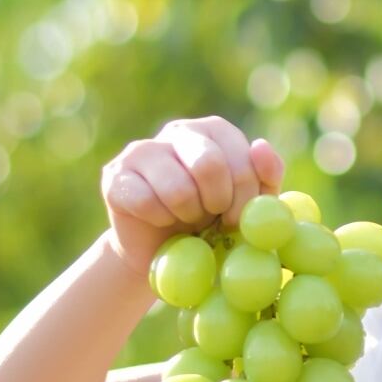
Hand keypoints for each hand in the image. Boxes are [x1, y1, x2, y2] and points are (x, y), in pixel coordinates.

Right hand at [100, 116, 286, 268]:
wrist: (163, 251)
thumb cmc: (213, 222)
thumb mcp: (250, 203)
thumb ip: (266, 176)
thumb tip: (260, 146)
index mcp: (215, 130)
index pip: (240, 156)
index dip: (245, 196)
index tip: (238, 219)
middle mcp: (179, 130)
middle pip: (209, 165)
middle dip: (217, 203)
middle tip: (212, 218)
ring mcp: (143, 149)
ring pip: (177, 188)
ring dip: (187, 215)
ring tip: (184, 217)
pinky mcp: (115, 175)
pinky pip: (146, 203)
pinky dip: (159, 221)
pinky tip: (158, 219)